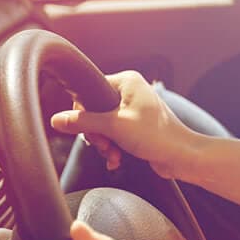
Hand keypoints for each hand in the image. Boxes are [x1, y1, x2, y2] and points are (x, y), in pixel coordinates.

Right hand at [51, 70, 194, 178]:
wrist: (182, 156)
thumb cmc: (156, 136)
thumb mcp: (113, 127)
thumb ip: (83, 122)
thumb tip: (57, 120)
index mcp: (127, 81)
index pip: (89, 90)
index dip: (83, 112)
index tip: (90, 129)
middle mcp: (130, 91)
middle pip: (93, 110)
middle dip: (96, 133)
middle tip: (104, 144)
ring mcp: (133, 108)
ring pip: (102, 125)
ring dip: (103, 143)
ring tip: (113, 153)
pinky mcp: (136, 125)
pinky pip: (113, 134)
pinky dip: (112, 147)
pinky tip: (116, 159)